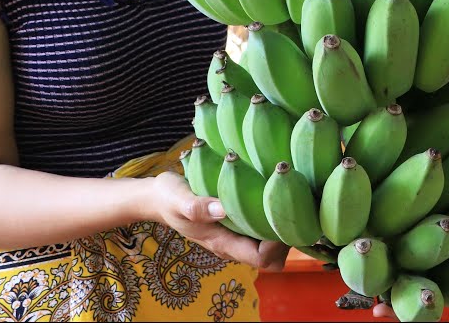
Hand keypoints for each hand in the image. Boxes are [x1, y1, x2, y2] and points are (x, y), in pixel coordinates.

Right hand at [148, 172, 288, 271]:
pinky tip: (275, 192)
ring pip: (272, 243)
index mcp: (222, 243)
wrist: (157, 198)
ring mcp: (237, 235)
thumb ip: (196, 206)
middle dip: (287, 236)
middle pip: (274, 256)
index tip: (281, 214)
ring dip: (283, 225)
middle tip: (291, 203)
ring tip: (286, 194)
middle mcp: (234, 244)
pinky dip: (274, 216)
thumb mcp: (178, 198)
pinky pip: (265, 228)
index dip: (278, 244)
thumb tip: (223, 208)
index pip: (262, 258)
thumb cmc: (168, 198)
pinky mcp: (239, 223)